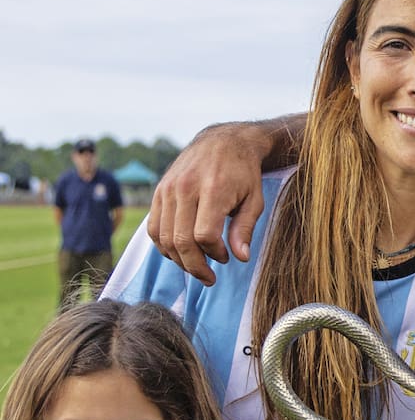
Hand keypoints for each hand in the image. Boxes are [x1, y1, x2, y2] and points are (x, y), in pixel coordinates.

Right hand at [149, 122, 268, 284]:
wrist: (222, 142)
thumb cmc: (244, 174)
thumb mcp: (255, 200)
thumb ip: (245, 229)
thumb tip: (240, 258)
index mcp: (212, 189)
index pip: (204, 235)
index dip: (215, 254)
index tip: (226, 257)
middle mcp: (185, 188)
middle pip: (181, 241)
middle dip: (195, 266)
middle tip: (209, 277)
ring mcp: (168, 189)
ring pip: (164, 238)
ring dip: (178, 260)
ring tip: (196, 267)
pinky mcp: (159, 191)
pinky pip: (154, 227)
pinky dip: (164, 246)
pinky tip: (180, 252)